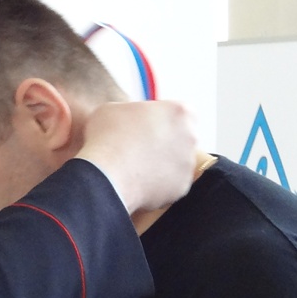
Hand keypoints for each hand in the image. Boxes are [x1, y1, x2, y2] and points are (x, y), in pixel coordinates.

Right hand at [76, 101, 197, 213]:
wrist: (105, 176)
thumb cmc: (107, 139)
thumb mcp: (113, 109)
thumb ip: (130, 111)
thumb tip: (128, 120)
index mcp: (179, 111)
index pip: (177, 113)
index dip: (159, 120)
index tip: (144, 127)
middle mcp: (191, 136)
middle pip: (181, 137)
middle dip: (164, 142)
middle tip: (139, 148)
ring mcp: (187, 164)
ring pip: (176, 162)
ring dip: (161, 164)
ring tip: (135, 167)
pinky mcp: (181, 187)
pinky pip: (170, 185)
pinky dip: (157, 185)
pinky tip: (137, 182)